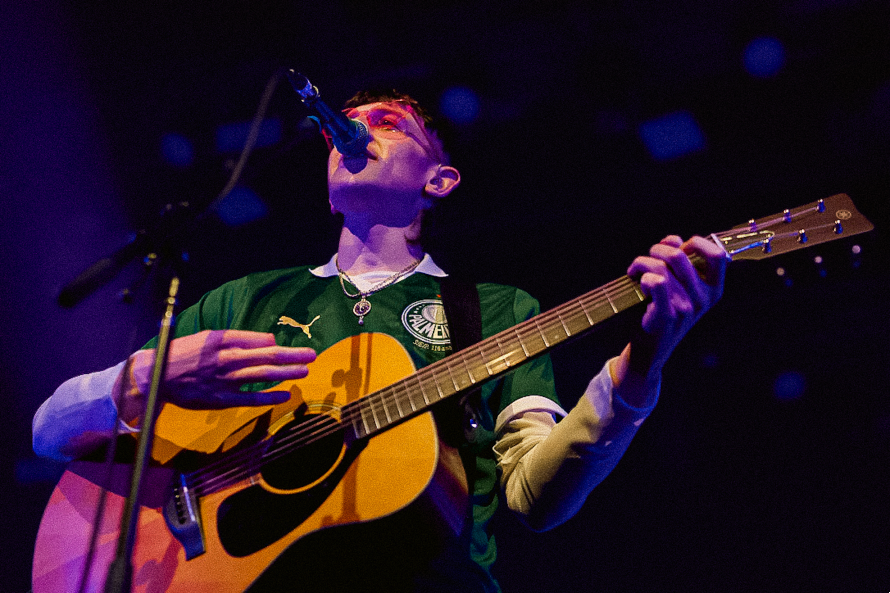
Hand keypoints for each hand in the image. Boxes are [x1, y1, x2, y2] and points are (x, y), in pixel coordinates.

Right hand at [117, 330, 315, 419]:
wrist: (156, 376)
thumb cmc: (184, 353)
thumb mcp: (208, 337)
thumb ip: (238, 338)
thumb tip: (269, 340)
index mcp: (222, 340)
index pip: (258, 340)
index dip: (278, 344)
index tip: (294, 347)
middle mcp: (226, 359)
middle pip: (266, 356)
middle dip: (292, 355)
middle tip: (312, 355)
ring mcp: (225, 380)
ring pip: (263, 376)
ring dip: (287, 373)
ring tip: (305, 370)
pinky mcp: (221, 399)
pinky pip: (251, 399)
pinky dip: (270, 397)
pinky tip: (286, 394)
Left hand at [614, 235, 726, 395]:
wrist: (650, 350)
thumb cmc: (664, 312)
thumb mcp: (681, 288)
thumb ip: (681, 261)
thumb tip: (674, 239)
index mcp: (714, 290)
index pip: (718, 255)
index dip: (696, 243)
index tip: (678, 247)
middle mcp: (704, 300)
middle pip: (679, 256)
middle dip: (657, 249)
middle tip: (646, 258)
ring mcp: (686, 309)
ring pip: (661, 267)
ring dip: (641, 262)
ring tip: (634, 270)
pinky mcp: (667, 316)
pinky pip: (656, 282)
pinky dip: (642, 275)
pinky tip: (638, 281)